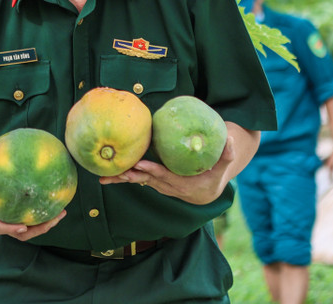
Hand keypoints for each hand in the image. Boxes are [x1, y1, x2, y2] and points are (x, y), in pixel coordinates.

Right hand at [0, 143, 66, 241]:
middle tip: (52, 220)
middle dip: (37, 230)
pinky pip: (31, 222)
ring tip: (62, 213)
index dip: (10, 228)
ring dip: (45, 225)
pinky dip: (44, 217)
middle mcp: (0, 222)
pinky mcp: (15, 218)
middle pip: (20, 234)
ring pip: (29, 231)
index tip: (23, 226)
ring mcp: (9, 222)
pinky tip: (58, 205)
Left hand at [99, 136, 236, 204]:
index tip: (142, 165)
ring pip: (137, 181)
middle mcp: (167, 186)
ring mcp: (158, 185)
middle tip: (115, 171)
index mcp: (181, 183)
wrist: (206, 193)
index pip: (165, 176)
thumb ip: (226, 154)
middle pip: (146, 180)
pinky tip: (106, 176)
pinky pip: (135, 179)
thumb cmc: (215, 176)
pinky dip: (122, 178)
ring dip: (121, 179)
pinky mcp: (153, 182)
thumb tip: (229, 139)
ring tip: (103, 178)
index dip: (153, 171)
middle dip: (131, 175)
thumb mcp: (223, 167)